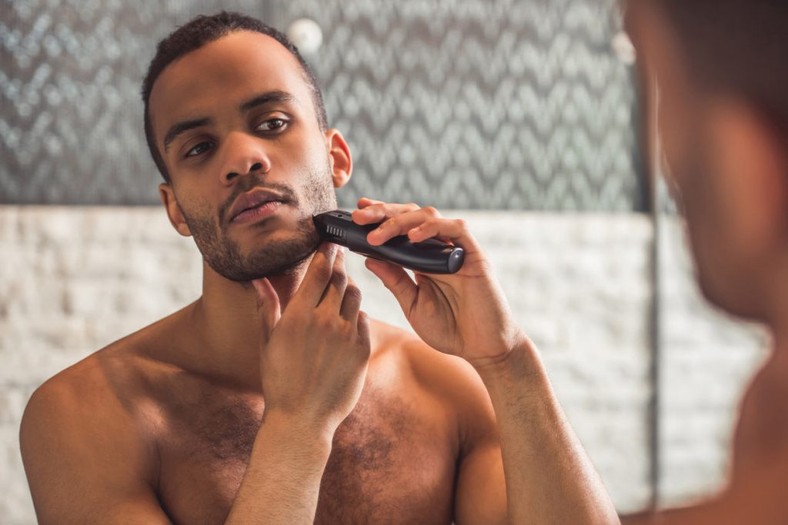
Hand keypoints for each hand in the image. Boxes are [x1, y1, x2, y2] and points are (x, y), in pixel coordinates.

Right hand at [252, 244, 370, 431]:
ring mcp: (347, 335)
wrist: (302, 419)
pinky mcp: (363, 350)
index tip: (330, 241)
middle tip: (339, 256)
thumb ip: (267, 306)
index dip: (326, 252)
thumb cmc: (279, 380)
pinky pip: (364, 320)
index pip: (319, 270)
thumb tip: (257, 279)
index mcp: (299, 315)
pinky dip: (357, 314)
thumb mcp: (268, 342)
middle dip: (339, 265)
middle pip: (340, 279)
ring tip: (342, 287)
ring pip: (355, 296)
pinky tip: (348, 316)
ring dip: (349, 288)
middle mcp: (325, 320)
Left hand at [353, 198, 525, 367]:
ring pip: (429, 216)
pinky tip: (414, 237)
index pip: (399, 228)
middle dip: (383, 213)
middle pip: (411, 215)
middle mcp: (438, 249)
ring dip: (401, 221)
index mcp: (422, 259)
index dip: (380, 217)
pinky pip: (456, 230)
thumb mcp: (413, 305)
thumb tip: (368, 258)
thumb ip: (395, 281)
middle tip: (359, 216)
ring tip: (377, 234)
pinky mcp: (474, 255)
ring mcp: (456, 250)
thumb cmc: (450, 329)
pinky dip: (433, 229)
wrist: (483, 349)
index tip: (356, 214)